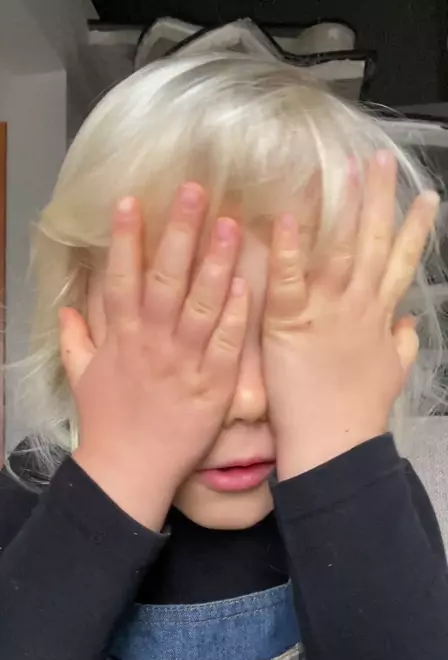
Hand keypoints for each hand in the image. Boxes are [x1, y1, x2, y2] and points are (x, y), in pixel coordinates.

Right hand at [60, 184, 248, 529]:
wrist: (130, 471)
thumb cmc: (108, 423)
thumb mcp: (82, 378)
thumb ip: (74, 340)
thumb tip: (65, 309)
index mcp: (122, 338)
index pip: (122, 279)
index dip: (126, 239)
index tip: (132, 200)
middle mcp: (153, 343)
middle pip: (167, 281)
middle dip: (180, 234)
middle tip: (196, 191)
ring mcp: (185, 364)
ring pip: (201, 306)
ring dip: (216, 264)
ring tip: (229, 224)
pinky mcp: (213, 387)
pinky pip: (225, 346)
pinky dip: (235, 317)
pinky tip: (248, 285)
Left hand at [263, 150, 439, 478]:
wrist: (334, 444)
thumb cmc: (359, 412)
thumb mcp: (392, 373)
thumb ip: (403, 343)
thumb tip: (412, 322)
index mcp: (379, 315)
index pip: (402, 262)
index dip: (414, 229)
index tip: (426, 197)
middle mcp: (359, 305)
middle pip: (374, 243)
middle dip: (381, 200)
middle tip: (383, 160)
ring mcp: (327, 312)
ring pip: (339, 250)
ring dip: (344, 209)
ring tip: (347, 169)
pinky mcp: (290, 324)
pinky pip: (290, 281)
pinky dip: (288, 250)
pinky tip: (287, 217)